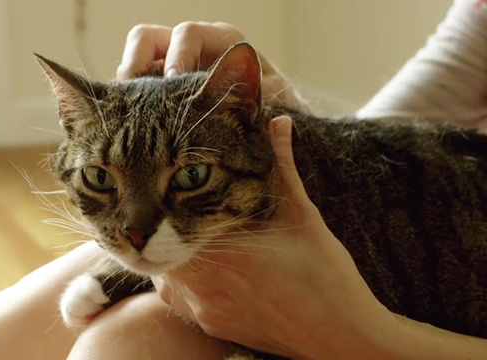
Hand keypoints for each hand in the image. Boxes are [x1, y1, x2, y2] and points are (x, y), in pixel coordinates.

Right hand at [117, 22, 309, 111]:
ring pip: (134, 62)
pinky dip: (127, 102)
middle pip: (147, 39)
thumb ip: (267, 92)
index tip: (173, 83)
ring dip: (127, 84)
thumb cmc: (275, 108)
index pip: (189, 34)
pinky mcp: (159, 91)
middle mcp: (192, 50)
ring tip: (124, 111)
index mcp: (221, 42)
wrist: (269, 126)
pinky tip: (128, 124)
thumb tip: (252, 87)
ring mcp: (171, 69)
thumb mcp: (277, 99)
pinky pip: (134, 88)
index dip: (177, 56)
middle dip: (137, 65)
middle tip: (134, 95)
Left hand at [151, 116, 393, 358]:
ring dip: (175, 260)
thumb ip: (282, 167)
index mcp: (223, 251)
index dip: (171, 205)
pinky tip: (209, 273)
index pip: (174, 222)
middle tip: (177, 216)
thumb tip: (278, 123)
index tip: (173, 191)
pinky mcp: (212, 329)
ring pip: (167, 279)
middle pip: (163, 252)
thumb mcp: (302, 214)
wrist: (340, 335)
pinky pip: (181, 303)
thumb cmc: (325, 274)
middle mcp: (205, 284)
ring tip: (197, 244)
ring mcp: (205, 310)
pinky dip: (185, 286)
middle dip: (169, 232)